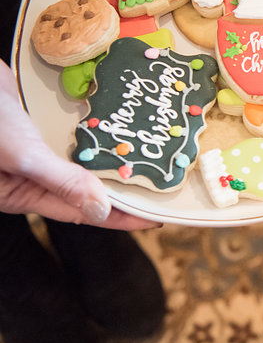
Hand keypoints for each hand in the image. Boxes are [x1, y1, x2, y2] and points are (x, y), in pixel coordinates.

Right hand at [0, 62, 157, 228]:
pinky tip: (122, 128)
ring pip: (82, 161)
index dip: (121, 217)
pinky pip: (73, 134)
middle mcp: (31, 176)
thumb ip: (62, 182)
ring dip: (112, 160)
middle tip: (163, 188)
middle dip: (122, 191)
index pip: (82, 213)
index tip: (157, 219)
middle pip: (86, 189)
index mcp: (22, 194)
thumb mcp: (20, 155)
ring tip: (150, 160)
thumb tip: (103, 211)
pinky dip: (97, 133)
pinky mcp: (36, 123)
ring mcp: (34, 148)